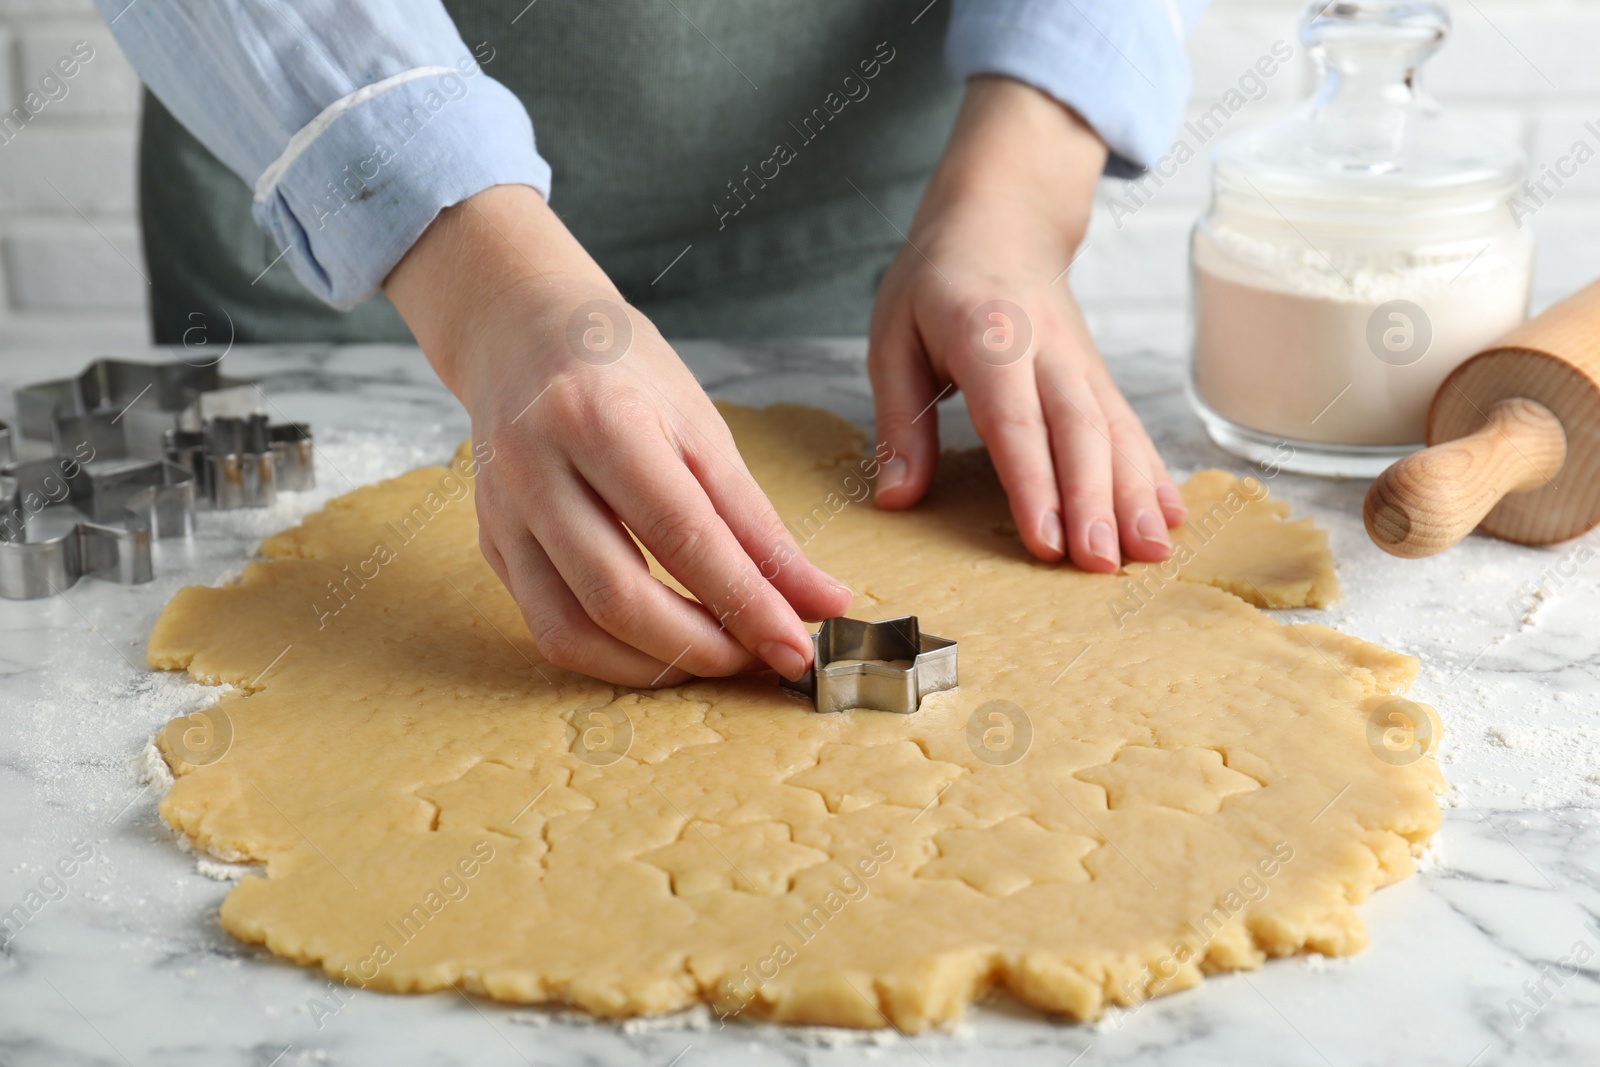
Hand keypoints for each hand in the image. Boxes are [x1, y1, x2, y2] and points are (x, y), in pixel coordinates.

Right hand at [386, 186, 850, 685]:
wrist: (521, 331)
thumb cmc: (622, 372)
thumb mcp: (702, 428)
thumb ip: (758, 524)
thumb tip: (821, 601)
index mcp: (598, 420)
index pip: (682, 535)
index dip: (745, 603)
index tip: (796, 646)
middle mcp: (535, 469)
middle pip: (618, 595)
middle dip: (700, 646)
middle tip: (759, 657)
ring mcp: (502, 512)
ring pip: (572, 629)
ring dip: (653, 666)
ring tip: (715, 659)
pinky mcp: (492, 545)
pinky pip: (547, 626)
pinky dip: (610, 656)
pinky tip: (660, 650)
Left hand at [869, 77, 1186, 571]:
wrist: (1000, 220)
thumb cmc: (935, 283)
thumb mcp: (892, 339)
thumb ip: (898, 422)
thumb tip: (896, 498)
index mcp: (986, 337)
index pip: (1014, 419)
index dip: (1032, 482)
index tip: (1046, 540)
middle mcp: (1046, 350)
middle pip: (1078, 429)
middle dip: (1094, 500)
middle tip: (1103, 563)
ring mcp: (1081, 363)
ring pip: (1116, 430)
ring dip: (1136, 494)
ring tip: (1151, 553)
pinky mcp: (1099, 376)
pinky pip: (1131, 426)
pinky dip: (1153, 472)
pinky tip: (1172, 517)